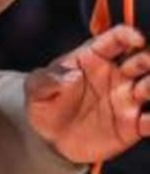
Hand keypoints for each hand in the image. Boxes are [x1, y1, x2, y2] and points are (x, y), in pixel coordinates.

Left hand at [26, 25, 149, 164]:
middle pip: (143, 60)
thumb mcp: (35, 88)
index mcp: (94, 58)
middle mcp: (117, 75)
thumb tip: (70, 76)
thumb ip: (48, 80)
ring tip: (146, 90)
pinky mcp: (133, 125)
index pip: (116, 39)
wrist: (47, 138)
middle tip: (148, 65)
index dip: (128, 35)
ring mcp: (127, 99)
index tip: (137, 39)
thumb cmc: (44, 103)